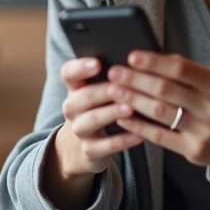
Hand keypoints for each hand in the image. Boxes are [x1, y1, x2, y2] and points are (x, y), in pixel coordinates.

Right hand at [54, 57, 144, 177]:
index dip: (80, 67)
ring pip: (91, 121)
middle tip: (121, 86)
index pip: (69, 73)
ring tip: (130, 108)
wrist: (83, 147)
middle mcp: (72, 108)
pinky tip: (140, 134)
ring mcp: (79, 130)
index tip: (97, 63)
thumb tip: (140, 59)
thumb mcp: (99, 92)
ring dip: (111, 113)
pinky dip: (124, 140)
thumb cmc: (100, 109)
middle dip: (103, 91)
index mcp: (75, 88)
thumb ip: (113, 77)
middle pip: (82, 97)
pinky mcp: (90, 151)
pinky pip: (106, 146)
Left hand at [108, 51, 209, 171]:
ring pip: (160, 112)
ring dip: (133, 100)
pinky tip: (124, 117)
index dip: (154, 62)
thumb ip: (192, 72)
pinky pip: (160, 137)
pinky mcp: (193, 150)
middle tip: (114, 73)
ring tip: (113, 91)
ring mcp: (203, 130)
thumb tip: (156, 58)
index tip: (132, 56)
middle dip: (135, 80)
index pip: (180, 69)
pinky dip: (139, 126)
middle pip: (166, 90)